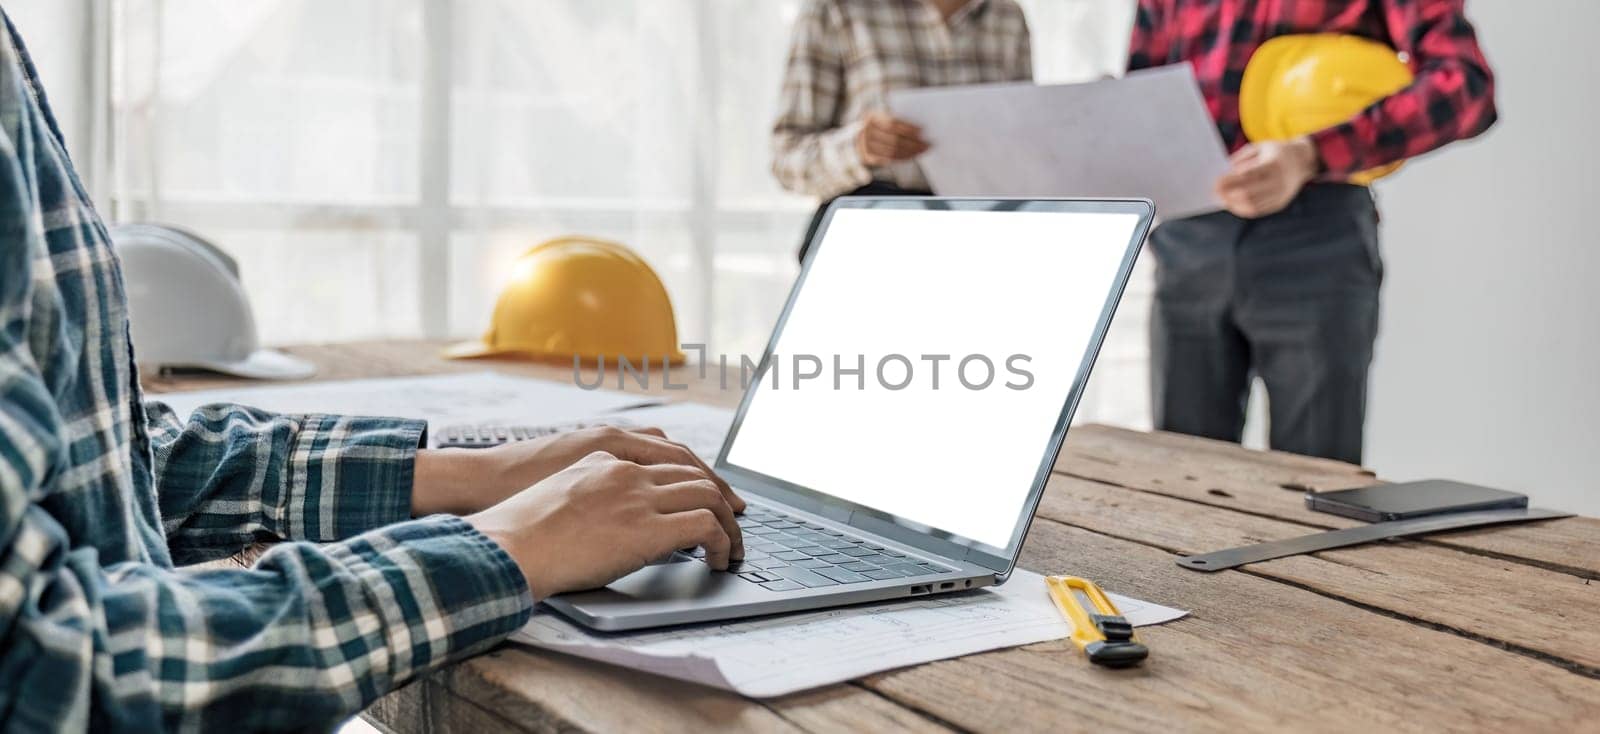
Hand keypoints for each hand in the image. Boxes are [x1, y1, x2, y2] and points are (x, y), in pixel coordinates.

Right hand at [465, 451, 742, 598]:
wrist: (506, 540)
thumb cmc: (516, 523)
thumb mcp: (556, 487)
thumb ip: (589, 488)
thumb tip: (606, 512)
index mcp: (604, 452)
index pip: (668, 451)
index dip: (695, 472)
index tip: (709, 488)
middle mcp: (627, 468)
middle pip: (694, 470)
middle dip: (720, 494)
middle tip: (736, 516)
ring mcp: (638, 496)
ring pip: (707, 495)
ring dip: (727, 521)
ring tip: (732, 544)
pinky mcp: (647, 528)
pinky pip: (704, 527)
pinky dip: (721, 541)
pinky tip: (719, 558)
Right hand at [855, 111, 929, 166]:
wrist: (859, 136)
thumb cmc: (879, 125)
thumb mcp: (884, 117)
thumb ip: (898, 121)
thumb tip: (921, 129)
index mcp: (872, 116)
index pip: (892, 123)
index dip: (908, 128)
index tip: (922, 130)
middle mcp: (866, 131)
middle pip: (894, 139)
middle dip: (913, 143)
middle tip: (928, 144)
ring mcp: (864, 145)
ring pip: (893, 151)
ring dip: (911, 152)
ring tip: (923, 150)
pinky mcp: (867, 157)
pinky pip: (889, 160)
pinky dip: (903, 158)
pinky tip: (914, 155)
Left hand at [1214, 137, 1319, 217]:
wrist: (1303, 161)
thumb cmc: (1276, 152)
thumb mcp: (1260, 147)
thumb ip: (1241, 157)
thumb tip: (1224, 171)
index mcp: (1274, 163)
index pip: (1248, 174)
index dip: (1230, 180)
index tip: (1216, 182)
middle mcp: (1279, 180)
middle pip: (1249, 193)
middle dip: (1228, 195)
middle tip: (1214, 194)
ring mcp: (1281, 194)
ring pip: (1253, 205)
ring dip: (1234, 205)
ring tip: (1222, 201)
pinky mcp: (1281, 203)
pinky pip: (1259, 210)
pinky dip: (1244, 210)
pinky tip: (1234, 205)